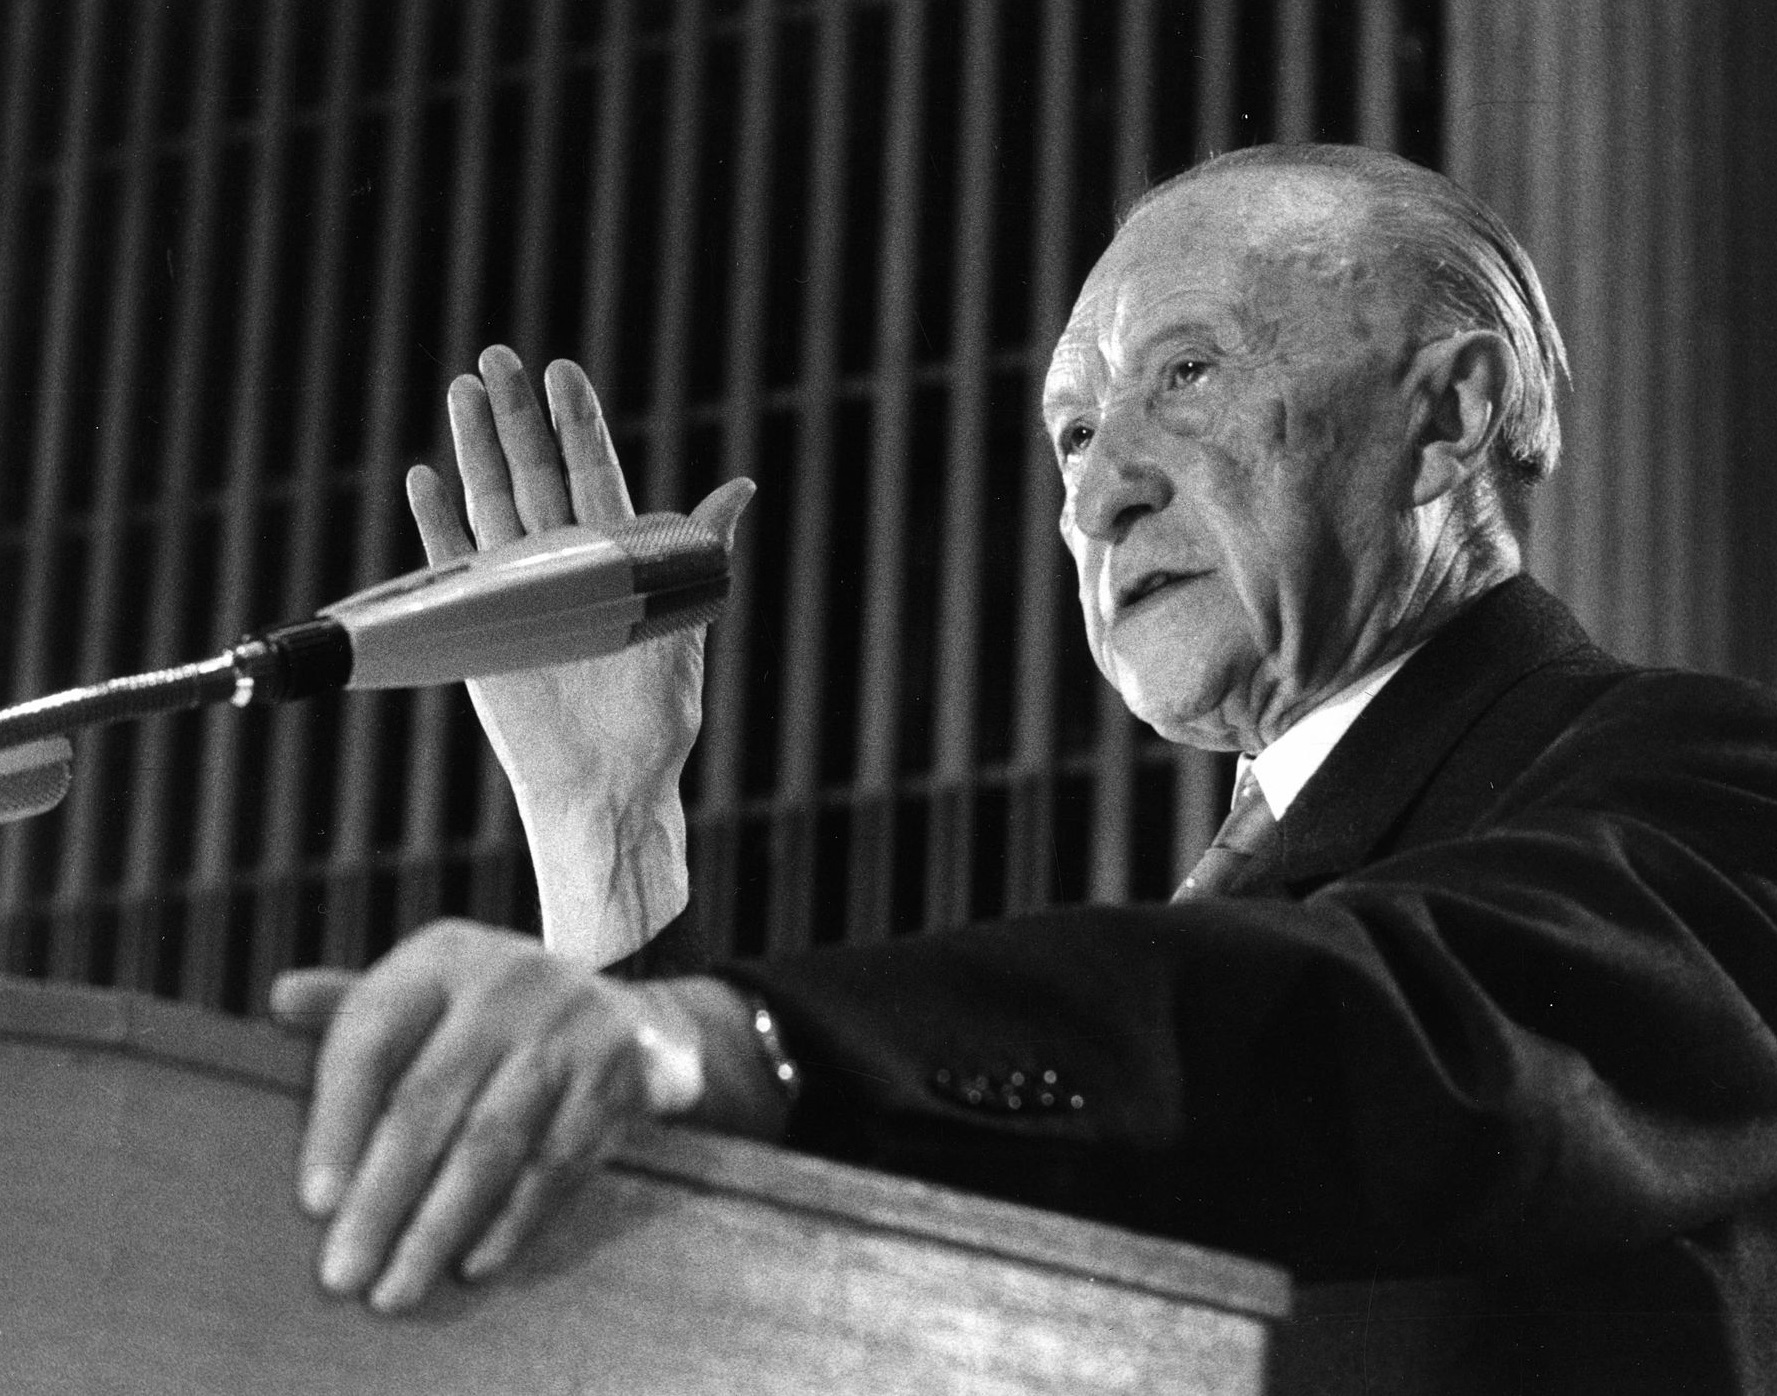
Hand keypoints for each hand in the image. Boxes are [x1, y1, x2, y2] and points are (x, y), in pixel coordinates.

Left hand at [270, 920, 705, 1312]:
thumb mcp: (429, 988)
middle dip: (381, 1198)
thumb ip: (352, 1002)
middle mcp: (507, 981)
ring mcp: (568, 1026)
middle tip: (343, 1273)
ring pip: (492, 1142)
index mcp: (443, 958)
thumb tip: (281, 997)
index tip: (314, 1204)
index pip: (371, 1039)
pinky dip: (512, 1221)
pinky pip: (555, 1163)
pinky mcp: (615, 1076)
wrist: (620, 1013)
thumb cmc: (491, 1014)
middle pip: (428, 1101)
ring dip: (439, 1226)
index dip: (336, 1123)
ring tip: (397, 1289)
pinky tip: (472, 1264)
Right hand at [411, 347, 752, 958]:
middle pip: (534, 477)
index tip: (564, 372)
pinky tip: (424, 475)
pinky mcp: (480, 628)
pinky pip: (452, 567)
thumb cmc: (655, 721)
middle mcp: (563, 569)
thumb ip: (699, 552)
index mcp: (615, 563)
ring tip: (462, 390)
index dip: (577, 426)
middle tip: (499, 356)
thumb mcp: (684, 624)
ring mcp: (517, 594)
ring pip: (491, 506)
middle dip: (517, 418)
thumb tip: (740, 486)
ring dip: (475, 449)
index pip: (593, 476)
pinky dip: (435, 525)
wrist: (605, 788)